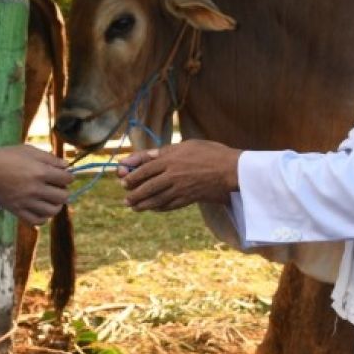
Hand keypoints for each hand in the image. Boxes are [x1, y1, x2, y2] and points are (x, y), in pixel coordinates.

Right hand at [0, 145, 71, 224]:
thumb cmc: (5, 157)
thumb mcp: (28, 151)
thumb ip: (49, 158)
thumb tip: (66, 166)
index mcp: (40, 172)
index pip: (67, 178)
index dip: (68, 176)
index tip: (64, 175)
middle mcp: (36, 189)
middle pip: (63, 196)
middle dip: (64, 190)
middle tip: (57, 187)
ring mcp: (26, 202)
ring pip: (52, 211)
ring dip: (56, 205)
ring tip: (51, 199)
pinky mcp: (17, 211)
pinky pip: (37, 221)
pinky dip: (43, 217)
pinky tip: (41, 209)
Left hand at [119, 140, 241, 211]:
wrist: (231, 170)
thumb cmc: (210, 153)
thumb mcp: (186, 145)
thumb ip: (164, 151)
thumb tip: (147, 156)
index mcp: (170, 159)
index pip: (144, 169)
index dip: (132, 176)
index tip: (123, 181)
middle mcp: (172, 175)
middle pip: (147, 187)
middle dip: (134, 194)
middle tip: (126, 199)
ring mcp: (180, 189)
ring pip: (156, 199)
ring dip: (143, 204)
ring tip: (133, 207)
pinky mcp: (188, 199)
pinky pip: (169, 205)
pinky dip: (159, 208)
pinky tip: (153, 208)